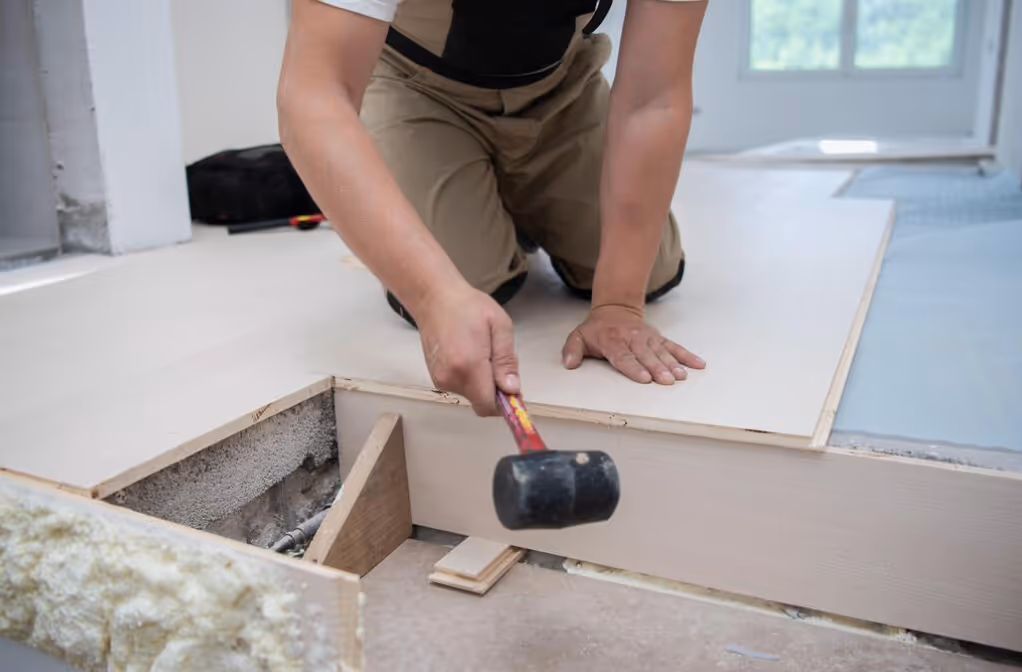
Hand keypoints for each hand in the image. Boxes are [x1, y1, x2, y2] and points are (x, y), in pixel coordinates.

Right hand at [416, 285, 519, 415]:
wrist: (434, 298)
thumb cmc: (469, 306)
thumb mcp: (500, 326)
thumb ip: (506, 361)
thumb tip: (512, 390)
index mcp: (469, 366)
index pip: (489, 406)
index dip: (505, 402)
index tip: (513, 388)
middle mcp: (451, 378)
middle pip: (482, 402)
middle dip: (495, 388)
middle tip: (496, 358)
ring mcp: (440, 379)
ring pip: (472, 395)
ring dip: (482, 382)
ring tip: (480, 351)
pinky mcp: (436, 377)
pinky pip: (461, 387)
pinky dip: (470, 377)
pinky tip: (468, 353)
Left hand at [561, 304, 704, 383]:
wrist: (615, 309)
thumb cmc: (596, 330)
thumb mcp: (578, 336)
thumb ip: (572, 350)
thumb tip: (569, 364)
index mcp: (612, 340)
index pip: (623, 356)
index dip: (634, 367)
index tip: (644, 378)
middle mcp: (632, 338)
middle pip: (646, 356)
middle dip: (657, 368)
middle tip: (667, 381)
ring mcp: (648, 338)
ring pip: (661, 352)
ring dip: (673, 364)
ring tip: (681, 376)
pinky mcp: (658, 338)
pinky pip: (674, 347)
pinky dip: (687, 355)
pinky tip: (698, 365)